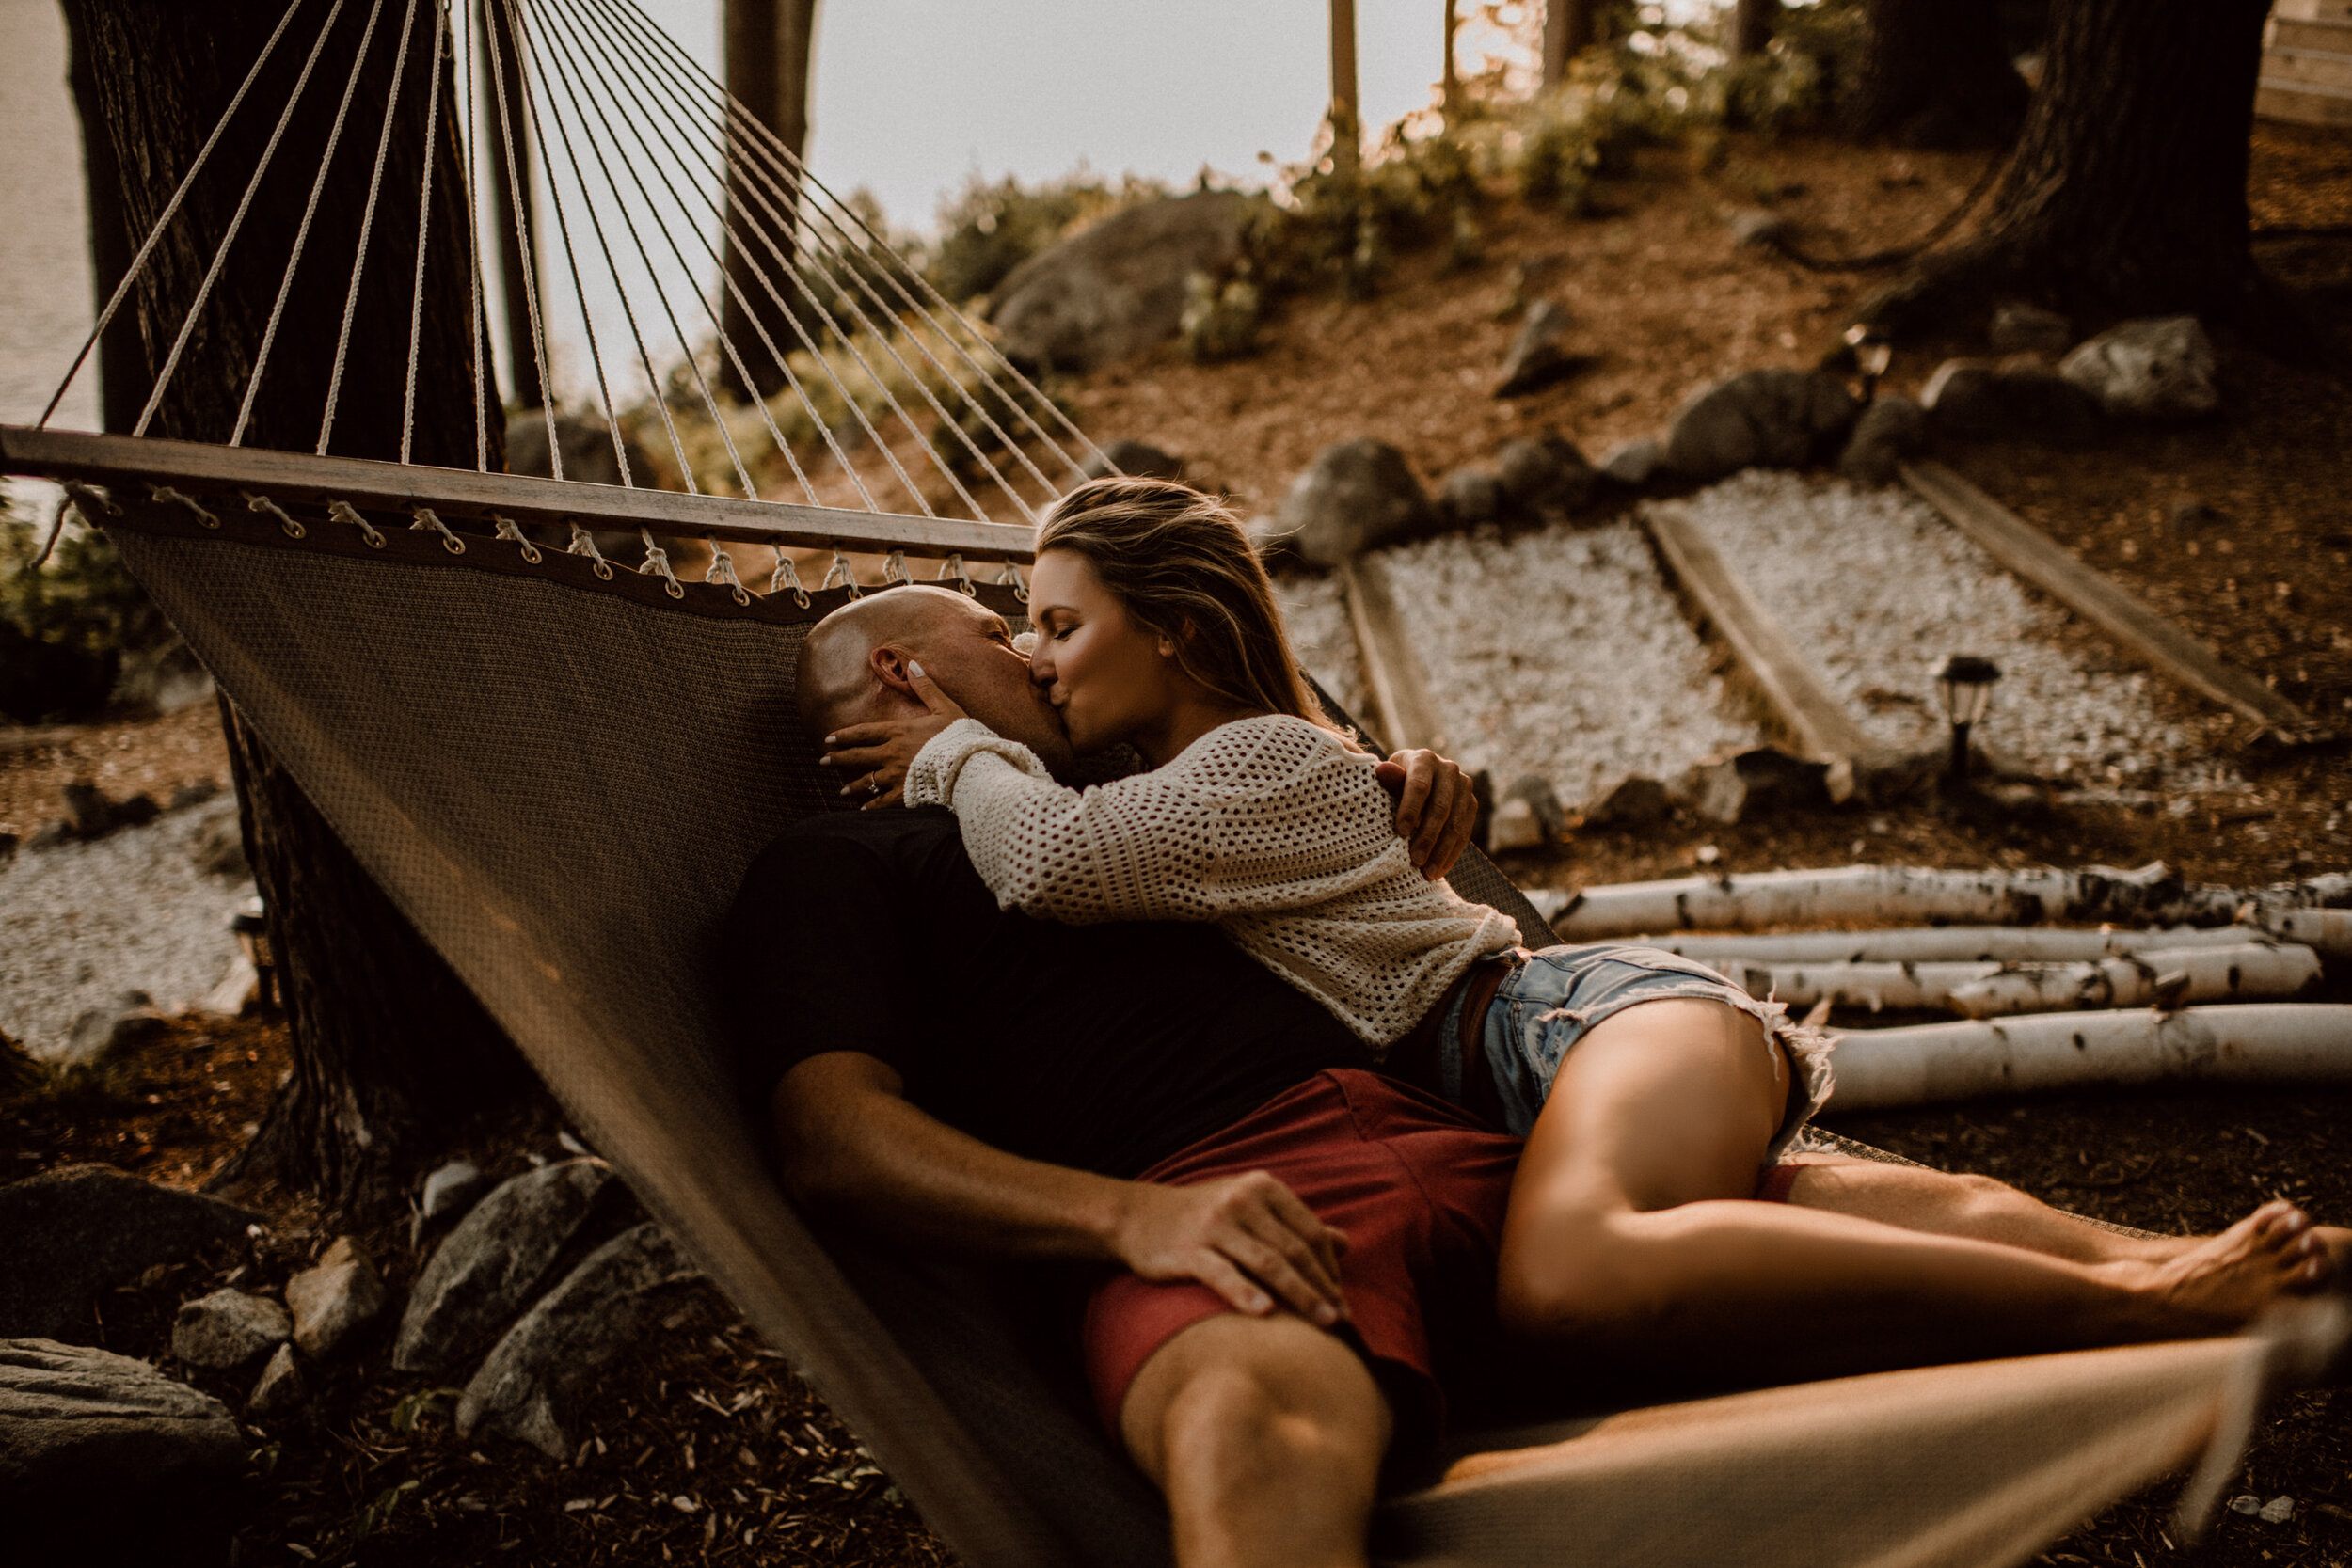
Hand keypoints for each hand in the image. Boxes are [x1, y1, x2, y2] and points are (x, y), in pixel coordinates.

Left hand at [821, 660, 968, 808]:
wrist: (968, 765)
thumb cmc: (959, 735)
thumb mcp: (944, 707)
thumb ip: (925, 687)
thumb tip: (912, 663)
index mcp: (898, 731)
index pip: (863, 733)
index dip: (844, 736)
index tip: (828, 739)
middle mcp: (891, 753)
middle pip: (858, 756)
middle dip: (838, 759)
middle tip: (823, 762)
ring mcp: (895, 775)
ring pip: (867, 781)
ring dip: (852, 786)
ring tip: (842, 791)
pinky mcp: (904, 794)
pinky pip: (882, 802)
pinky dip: (871, 806)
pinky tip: (863, 809)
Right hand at [1107, 1172, 1350, 1325]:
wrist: (1137, 1216)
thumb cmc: (1203, 1216)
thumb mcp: (1250, 1207)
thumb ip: (1295, 1224)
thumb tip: (1346, 1244)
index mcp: (1262, 1187)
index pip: (1309, 1231)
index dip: (1330, 1267)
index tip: (1341, 1297)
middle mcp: (1241, 1200)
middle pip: (1294, 1249)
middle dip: (1322, 1286)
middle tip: (1342, 1318)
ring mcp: (1214, 1224)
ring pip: (1268, 1263)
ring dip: (1301, 1295)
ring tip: (1324, 1323)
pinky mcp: (1188, 1249)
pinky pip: (1222, 1273)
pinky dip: (1246, 1293)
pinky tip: (1267, 1314)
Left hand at [1375, 749, 1478, 881]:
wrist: (1414, 782)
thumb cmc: (1393, 784)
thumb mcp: (1387, 780)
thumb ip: (1388, 781)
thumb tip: (1382, 771)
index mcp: (1424, 759)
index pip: (1419, 786)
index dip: (1410, 809)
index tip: (1400, 833)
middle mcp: (1448, 769)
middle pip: (1440, 808)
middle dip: (1427, 837)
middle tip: (1415, 861)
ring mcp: (1464, 786)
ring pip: (1455, 823)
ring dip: (1441, 852)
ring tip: (1427, 874)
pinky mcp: (1471, 804)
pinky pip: (1464, 833)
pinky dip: (1451, 854)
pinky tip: (1439, 870)